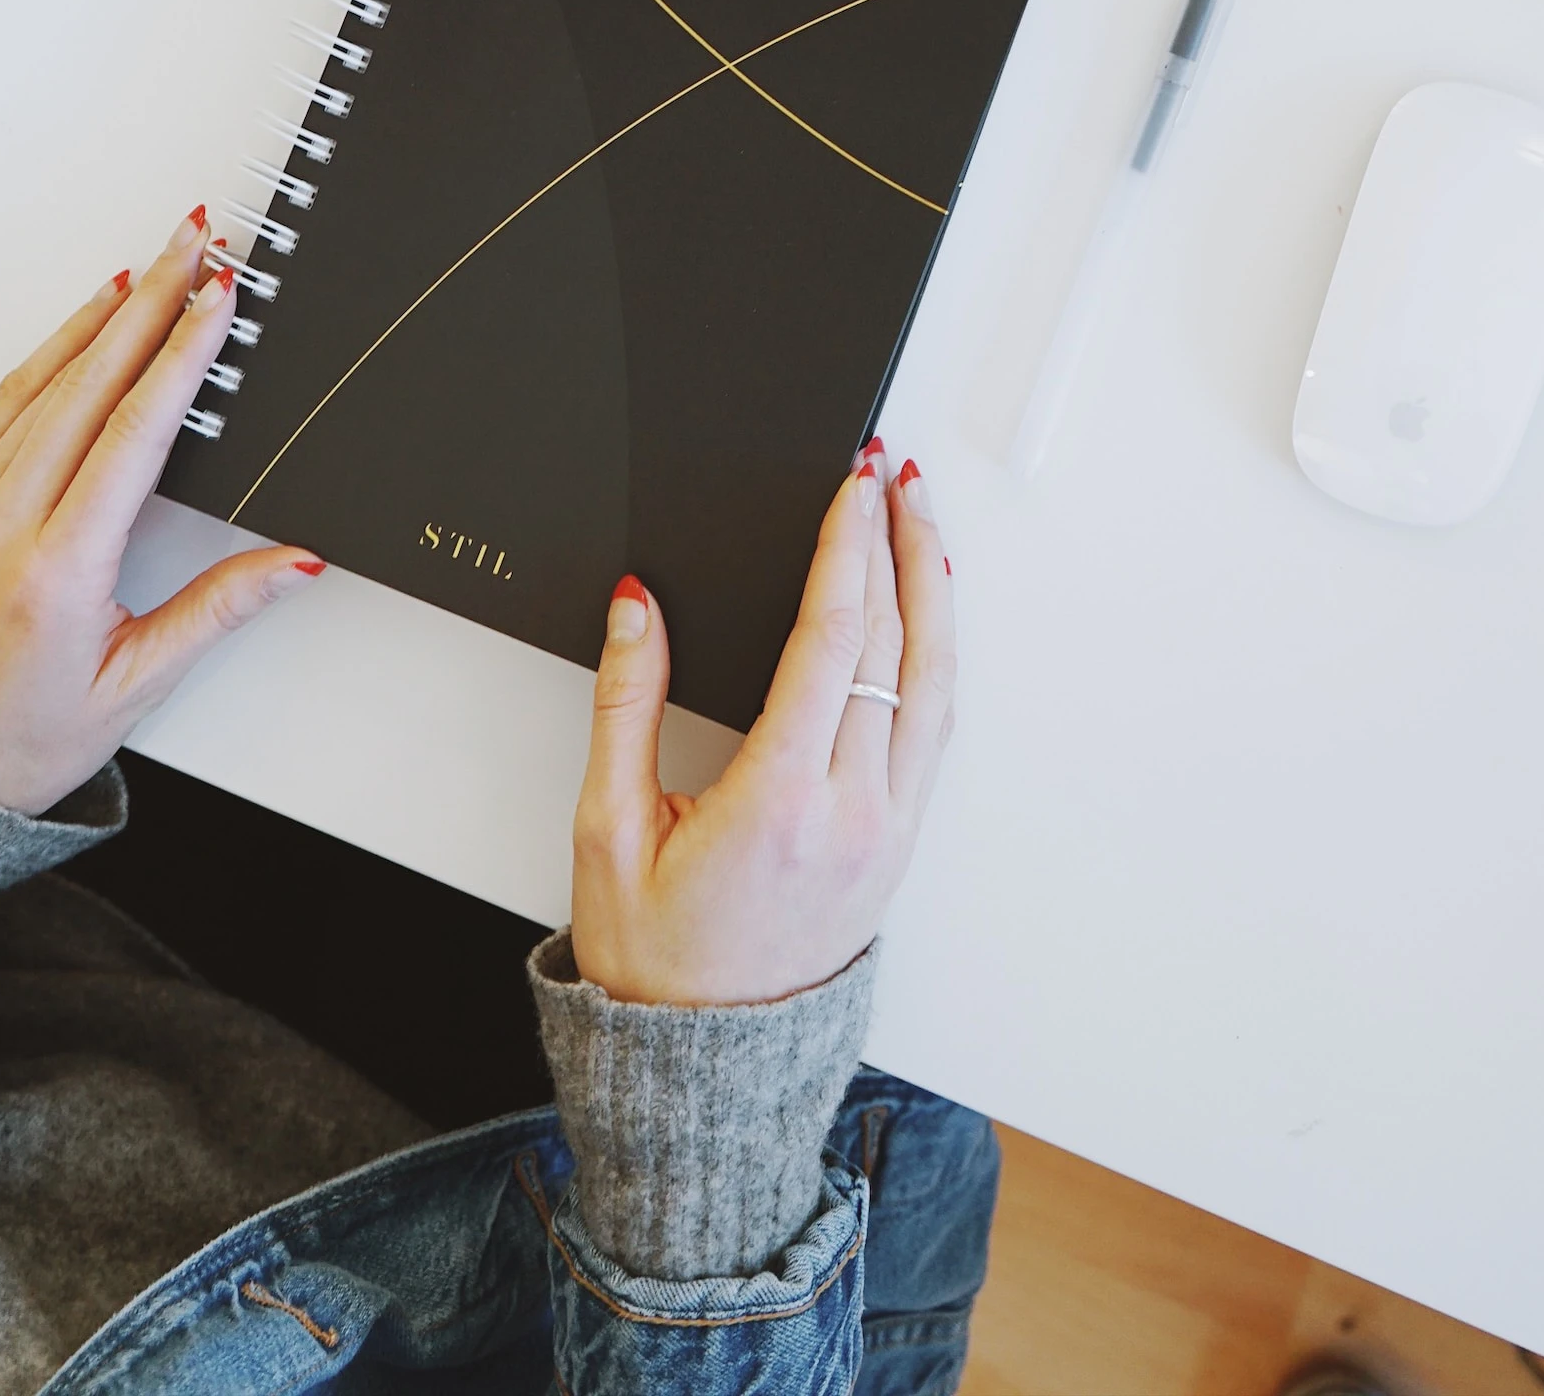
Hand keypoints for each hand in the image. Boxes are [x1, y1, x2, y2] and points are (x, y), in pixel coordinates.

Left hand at [0, 211, 323, 815]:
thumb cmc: (21, 732)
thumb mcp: (135, 683)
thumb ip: (219, 609)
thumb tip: (296, 561)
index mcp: (56, 569)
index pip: (133, 433)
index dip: (183, 356)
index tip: (219, 299)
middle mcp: (2, 522)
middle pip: (91, 383)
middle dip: (154, 300)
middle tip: (197, 239)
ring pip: (44, 380)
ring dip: (105, 312)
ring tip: (156, 260)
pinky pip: (5, 401)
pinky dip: (53, 349)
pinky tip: (88, 318)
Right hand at [569, 436, 954, 1005]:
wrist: (706, 1069)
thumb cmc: (653, 961)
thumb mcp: (607, 829)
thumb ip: (625, 705)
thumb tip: (639, 605)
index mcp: (778, 803)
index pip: (833, 643)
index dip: (847, 551)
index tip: (850, 487)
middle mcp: (851, 814)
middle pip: (895, 648)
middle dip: (893, 546)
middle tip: (886, 474)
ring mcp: (887, 832)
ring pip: (934, 686)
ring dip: (933, 592)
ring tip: (920, 520)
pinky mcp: (899, 845)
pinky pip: (933, 730)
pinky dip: (936, 657)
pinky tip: (925, 614)